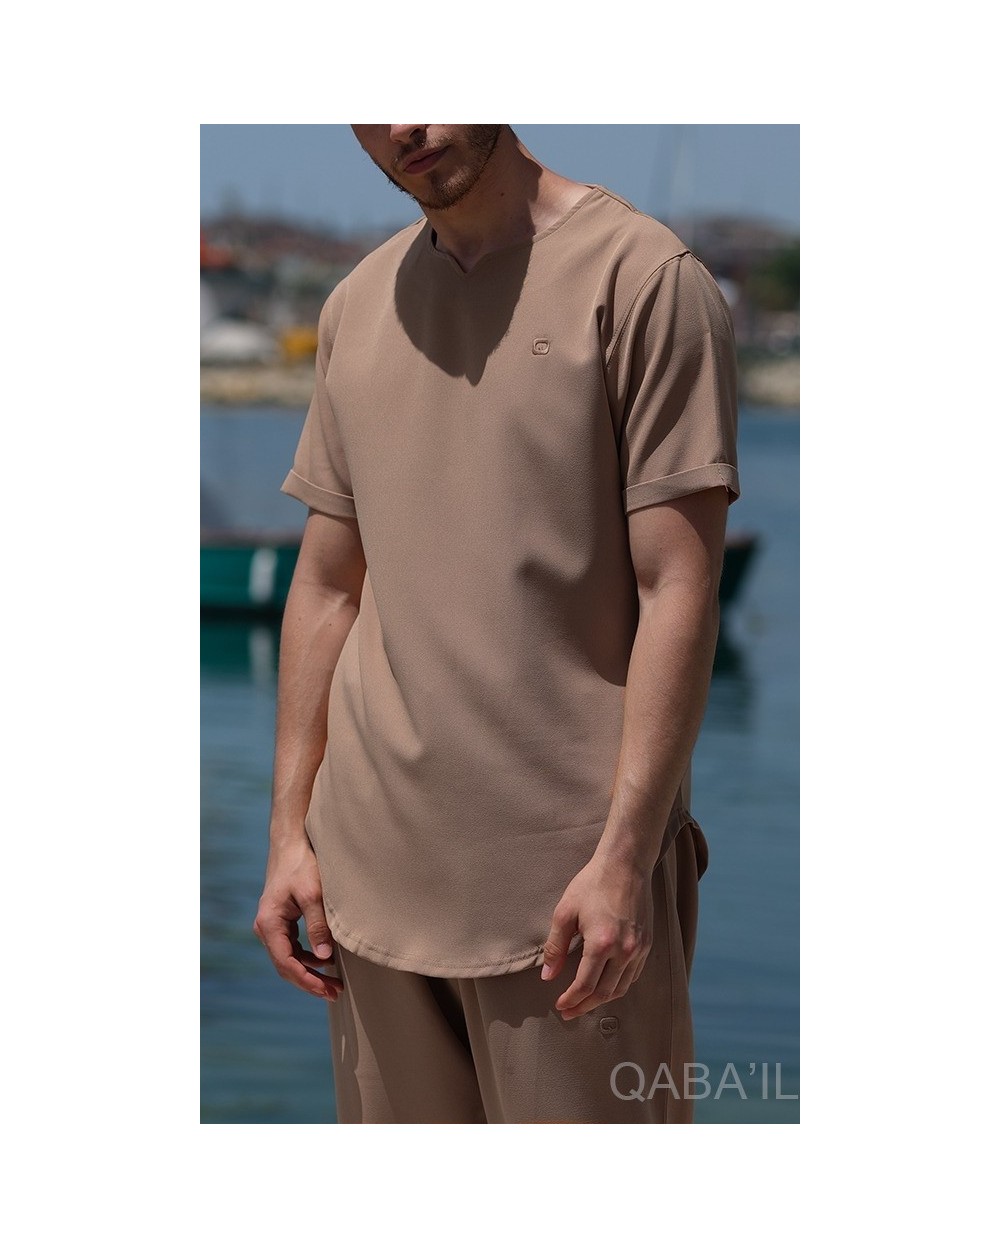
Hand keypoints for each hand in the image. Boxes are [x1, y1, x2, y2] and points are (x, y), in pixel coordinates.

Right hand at [253, 839, 343, 1000]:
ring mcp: (272, 925)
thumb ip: (318, 926)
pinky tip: (325, 962)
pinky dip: (307, 958)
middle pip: (286, 965)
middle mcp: (266, 927)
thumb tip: (325, 959)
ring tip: (333, 984)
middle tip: (335, 993)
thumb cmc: (302, 865)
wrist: (292, 843)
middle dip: (309, 981)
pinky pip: (292, 948)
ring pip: (289, 959)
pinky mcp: (281, 921)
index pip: (286, 962)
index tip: (327, 989)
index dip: (306, 980)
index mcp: (269, 924)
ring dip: (309, 972)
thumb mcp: (313, 894)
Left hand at [541, 854, 652, 1020]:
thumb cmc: (592, 884)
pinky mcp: (647, 943)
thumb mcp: (565, 912)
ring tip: (585, 1002)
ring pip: (621, 987)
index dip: (571, 1000)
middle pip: (605, 993)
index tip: (560, 1006)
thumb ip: (555, 947)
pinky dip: (619, 985)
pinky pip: (634, 974)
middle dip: (585, 1006)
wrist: (625, 865)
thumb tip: (548, 976)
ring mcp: (639, 948)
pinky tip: (606, 984)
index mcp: (601, 943)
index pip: (585, 985)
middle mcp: (624, 950)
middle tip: (569, 1013)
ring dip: (602, 999)